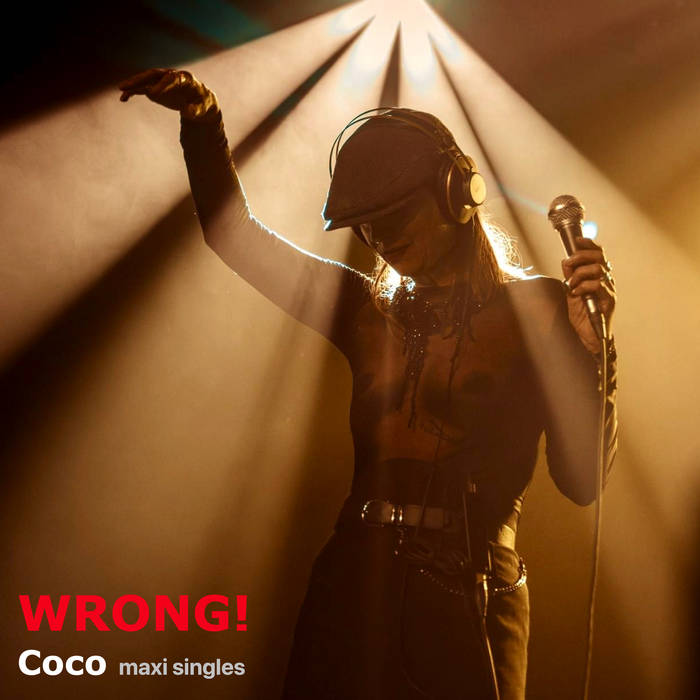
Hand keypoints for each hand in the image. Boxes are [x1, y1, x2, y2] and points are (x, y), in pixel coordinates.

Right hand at [118, 68, 218, 121]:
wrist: (199, 102)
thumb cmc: (202, 104)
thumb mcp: (203, 109)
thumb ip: (195, 110)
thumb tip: (187, 112)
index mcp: (184, 79)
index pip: (172, 78)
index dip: (163, 85)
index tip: (153, 93)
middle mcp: (170, 76)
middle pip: (153, 75)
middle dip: (140, 79)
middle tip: (128, 85)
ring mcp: (162, 82)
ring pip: (145, 80)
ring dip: (133, 85)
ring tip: (121, 91)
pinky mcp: (156, 88)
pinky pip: (142, 89)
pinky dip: (133, 92)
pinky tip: (123, 99)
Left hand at [561, 236, 615, 354]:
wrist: (588, 337)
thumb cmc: (582, 316)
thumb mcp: (571, 292)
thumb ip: (570, 277)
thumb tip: (566, 261)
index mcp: (599, 276)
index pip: (599, 254)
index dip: (590, 245)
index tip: (578, 241)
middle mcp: (607, 280)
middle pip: (599, 257)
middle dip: (581, 256)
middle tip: (569, 263)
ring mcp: (609, 290)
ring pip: (598, 269)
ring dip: (580, 274)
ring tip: (571, 284)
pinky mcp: (609, 301)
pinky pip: (598, 285)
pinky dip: (584, 286)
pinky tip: (576, 293)